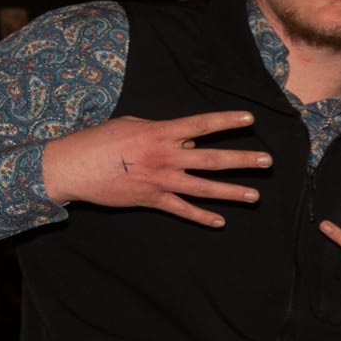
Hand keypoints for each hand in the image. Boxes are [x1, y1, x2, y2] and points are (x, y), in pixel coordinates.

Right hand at [41, 109, 268, 225]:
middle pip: (213, 159)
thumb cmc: (99, 140)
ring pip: (204, 188)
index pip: (201, 125)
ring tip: (256, 195)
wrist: (72, 166)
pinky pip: (182, 210)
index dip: (227, 121)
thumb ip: (161, 131)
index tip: (250, 119)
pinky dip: (202, 217)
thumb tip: (188, 139)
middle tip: (268, 161)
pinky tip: (220, 221)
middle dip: (243, 160)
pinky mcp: (152, 199)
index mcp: (160, 133)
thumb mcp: (131, 125)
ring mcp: (161, 180)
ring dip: (232, 192)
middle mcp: (166, 157)